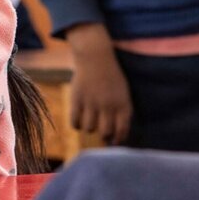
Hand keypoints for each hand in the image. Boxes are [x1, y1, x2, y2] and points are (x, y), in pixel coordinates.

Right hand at [66, 22, 131, 144]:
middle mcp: (108, 105)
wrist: (96, 58)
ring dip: (89, 128)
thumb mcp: (123, 94)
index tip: (113, 141)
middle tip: (100, 133)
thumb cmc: (111, 78)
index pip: (122, 130)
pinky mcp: (76, 98)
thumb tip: (114, 136)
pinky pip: (75, 121)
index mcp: (123, 104)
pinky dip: (76, 124)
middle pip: (104, 132)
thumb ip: (121, 113)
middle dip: (103, 136)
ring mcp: (91, 102)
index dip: (117, 139)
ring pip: (89, 128)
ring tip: (89, 122)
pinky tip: (79, 119)